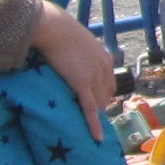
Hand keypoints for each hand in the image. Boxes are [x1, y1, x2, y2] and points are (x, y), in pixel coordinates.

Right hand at [31, 2, 116, 133]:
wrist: (54, 28)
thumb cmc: (60, 30)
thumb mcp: (79, 42)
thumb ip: (82, 53)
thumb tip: (73, 57)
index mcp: (105, 59)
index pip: (109, 84)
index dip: (103, 96)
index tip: (97, 104)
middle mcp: (104, 69)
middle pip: (106, 96)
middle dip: (99, 107)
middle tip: (88, 118)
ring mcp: (95, 78)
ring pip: (98, 104)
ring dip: (95, 116)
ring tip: (88, 129)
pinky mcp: (82, 85)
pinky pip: (90, 109)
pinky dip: (94, 124)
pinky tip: (96, 137)